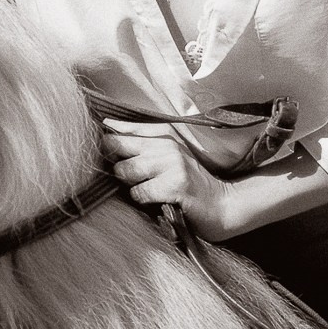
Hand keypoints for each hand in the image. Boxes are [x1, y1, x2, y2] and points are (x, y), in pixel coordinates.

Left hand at [100, 122, 242, 240]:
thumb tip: (107, 125)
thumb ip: (138, 139)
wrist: (220, 204)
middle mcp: (168, 143)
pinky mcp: (177, 185)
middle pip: (117, 148)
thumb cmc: (188, 180)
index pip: (122, 129)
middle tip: (134, 178)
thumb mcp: (166, 153)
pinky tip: (156, 200)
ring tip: (147, 189)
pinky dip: (143, 199)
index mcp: (164, 132)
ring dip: (131, 185)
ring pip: (125, 171)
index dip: (110, 145)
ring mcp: (174, 163)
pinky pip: (140, 192)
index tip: (115, 157)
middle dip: (118, 166)